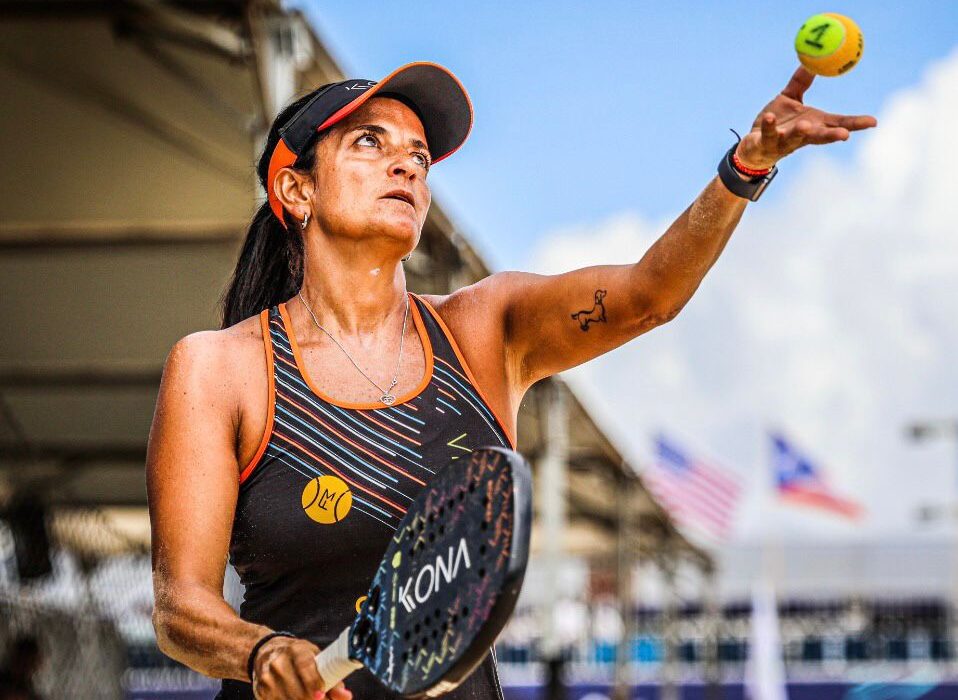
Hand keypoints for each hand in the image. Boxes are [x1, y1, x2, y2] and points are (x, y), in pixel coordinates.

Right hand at [252, 636, 352, 699]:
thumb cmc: (296, 655)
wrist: (266, 653)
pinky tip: (296, 698)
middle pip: (298, 691)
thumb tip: (346, 696)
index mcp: (295, 650)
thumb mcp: (315, 657)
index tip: (322, 694)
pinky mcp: (260, 692)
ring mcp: (267, 679)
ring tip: (315, 698)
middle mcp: (278, 663)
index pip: (305, 668)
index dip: (314, 683)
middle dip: (315, 699)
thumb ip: (331, 675)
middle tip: (323, 699)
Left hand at [734, 65, 877, 169]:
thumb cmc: (777, 122)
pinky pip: (767, 134)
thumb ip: (801, 81)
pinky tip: (769, 117)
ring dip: (800, 132)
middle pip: (820, 137)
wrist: (753, 146)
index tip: (874, 122)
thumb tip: (813, 60)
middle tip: (845, 135)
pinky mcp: (764, 144)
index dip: (856, 124)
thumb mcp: (789, 98)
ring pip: (793, 138)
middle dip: (832, 135)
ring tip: (805, 125)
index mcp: (813, 124)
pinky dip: (769, 126)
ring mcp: (783, 142)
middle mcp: (802, 136)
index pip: (838, 124)